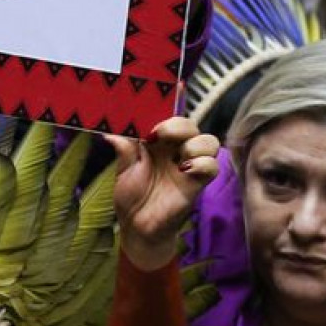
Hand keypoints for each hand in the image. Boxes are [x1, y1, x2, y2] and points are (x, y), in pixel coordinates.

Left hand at [104, 116, 218, 270]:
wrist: (138, 226)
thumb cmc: (130, 197)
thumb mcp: (124, 172)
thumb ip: (124, 151)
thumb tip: (112, 134)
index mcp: (157, 142)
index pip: (169, 117)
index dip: (171, 105)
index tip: (167, 98)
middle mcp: (175, 150)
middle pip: (190, 125)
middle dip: (178, 125)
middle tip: (159, 135)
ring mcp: (188, 165)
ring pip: (209, 141)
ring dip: (195, 144)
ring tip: (179, 158)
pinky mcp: (198, 182)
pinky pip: (213, 165)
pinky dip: (203, 164)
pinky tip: (186, 171)